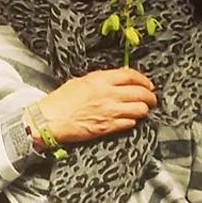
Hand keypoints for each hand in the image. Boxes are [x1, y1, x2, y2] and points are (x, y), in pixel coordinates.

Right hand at [38, 68, 155, 143]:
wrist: (50, 119)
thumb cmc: (61, 100)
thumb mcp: (81, 81)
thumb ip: (101, 80)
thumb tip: (118, 80)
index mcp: (101, 80)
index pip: (131, 76)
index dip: (144, 80)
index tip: (148, 84)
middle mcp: (108, 94)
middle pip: (141, 93)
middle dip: (150, 96)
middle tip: (151, 98)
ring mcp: (110, 111)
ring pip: (139, 109)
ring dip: (143, 110)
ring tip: (142, 110)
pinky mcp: (107, 126)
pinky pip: (130, 123)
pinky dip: (132, 121)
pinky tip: (129, 120)